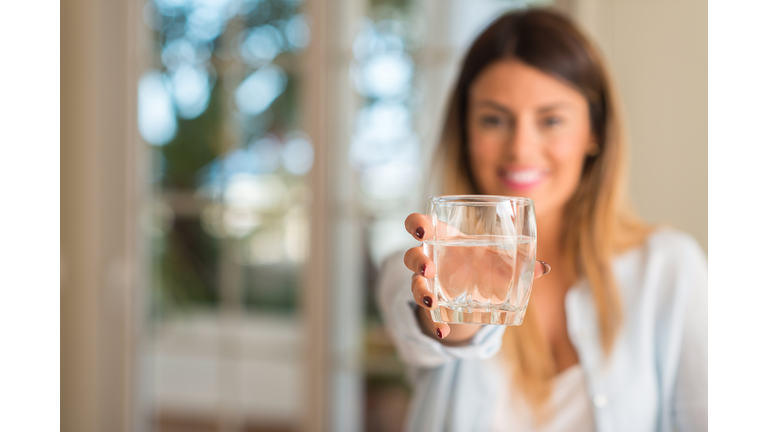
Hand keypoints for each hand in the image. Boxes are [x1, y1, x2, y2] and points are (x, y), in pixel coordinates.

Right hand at [403, 213, 550, 342]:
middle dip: (417, 261)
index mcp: (443, 238)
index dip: (416, 225)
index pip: (419, 225)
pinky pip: (427, 313)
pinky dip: (434, 323)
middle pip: (411, 255)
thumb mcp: (498, 261)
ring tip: (432, 301)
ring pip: (414, 284)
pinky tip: (443, 331)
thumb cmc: (484, 263)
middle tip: (429, 269)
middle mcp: (430, 258)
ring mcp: (428, 282)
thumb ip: (518, 263)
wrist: (475, 290)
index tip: (423, 232)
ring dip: (421, 292)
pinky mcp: (432, 303)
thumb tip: (544, 268)